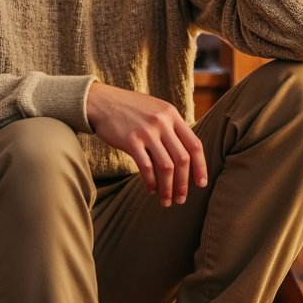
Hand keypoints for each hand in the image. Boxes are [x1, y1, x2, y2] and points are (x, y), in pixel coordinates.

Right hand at [86, 82, 206, 206]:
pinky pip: (146, 167)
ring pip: (166, 166)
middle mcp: (162, 122)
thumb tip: (185, 153)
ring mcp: (147, 131)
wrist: (101, 101)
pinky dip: (151, 182)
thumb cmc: (129, 109)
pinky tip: (151, 190)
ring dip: (168, 188)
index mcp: (172, 115)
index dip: (200, 167)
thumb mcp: (155, 110)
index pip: (194, 144)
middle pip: (182, 159)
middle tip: (181, 199)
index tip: (201, 184)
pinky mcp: (131, 140)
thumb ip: (170, 127)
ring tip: (167, 200)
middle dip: (184, 183)